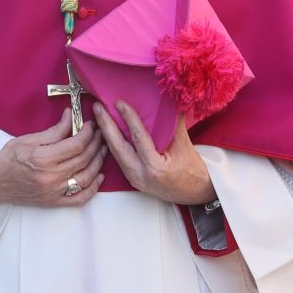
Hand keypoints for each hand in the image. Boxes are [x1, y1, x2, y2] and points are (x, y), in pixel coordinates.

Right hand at [0, 108, 104, 207]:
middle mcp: (51, 177)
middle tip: (100, 133)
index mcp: (43, 158)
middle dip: (96, 144)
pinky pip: (80, 199)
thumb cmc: (6, 158)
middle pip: (84, 159)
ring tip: (102, 150)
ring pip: (86, 177)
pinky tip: (98, 176)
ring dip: (98, 163)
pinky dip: (93, 188)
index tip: (91, 124)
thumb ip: (54, 131)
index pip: (76, 144)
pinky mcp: (53, 203)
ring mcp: (53, 192)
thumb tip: (71, 117)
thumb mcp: (28, 139)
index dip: (88, 132)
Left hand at [93, 101, 213, 206]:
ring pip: (115, 153)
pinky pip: (119, 159)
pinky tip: (107, 130)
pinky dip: (112, 143)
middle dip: (105, 125)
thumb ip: (175, 123)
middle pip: (117, 147)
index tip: (119, 103)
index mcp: (155, 167)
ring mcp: (134, 178)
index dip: (128, 119)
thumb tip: (171, 99)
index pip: (138, 138)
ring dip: (106, 133)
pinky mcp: (132, 178)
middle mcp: (140, 175)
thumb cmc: (192, 170)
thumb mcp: (185, 145)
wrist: (195, 193)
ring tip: (99, 115)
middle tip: (97, 107)